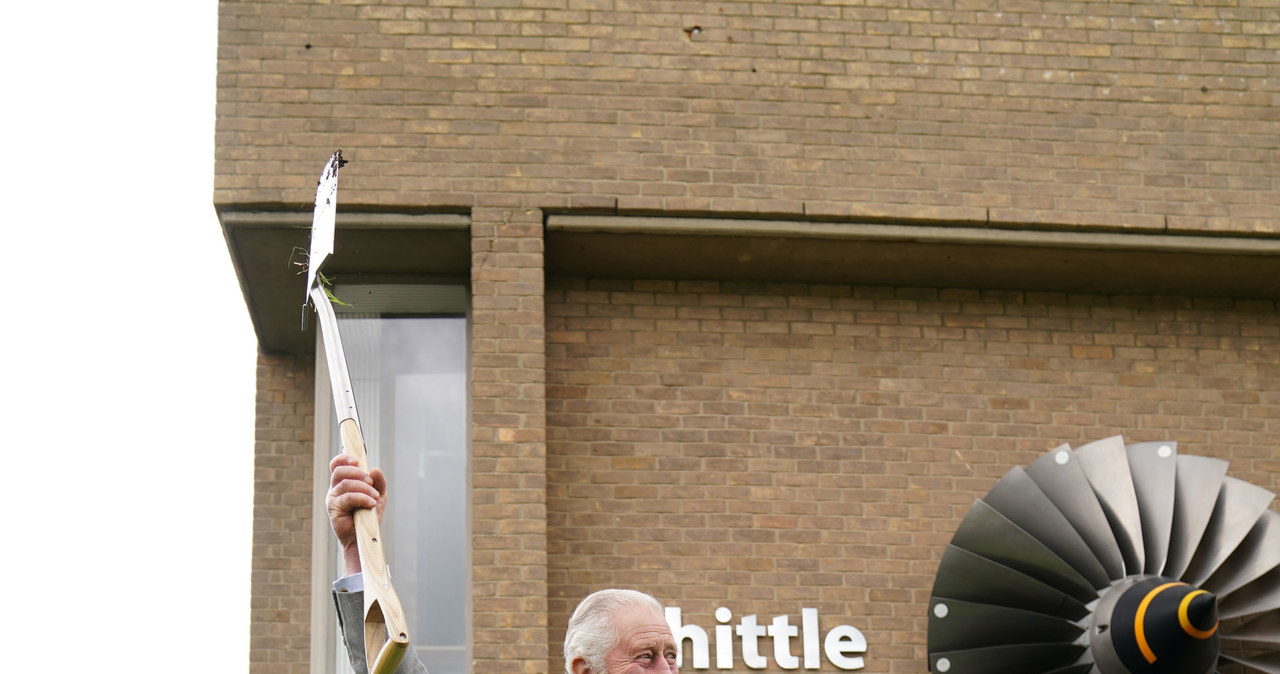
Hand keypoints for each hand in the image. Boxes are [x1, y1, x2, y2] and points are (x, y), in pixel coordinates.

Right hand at [326, 454, 386, 574]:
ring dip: (364, 488)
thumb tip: (375, 469)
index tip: (358, 460)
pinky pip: (348, 497)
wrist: (364, 537)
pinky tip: (371, 504)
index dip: (344, 459)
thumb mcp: (378, 496)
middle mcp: (334, 489)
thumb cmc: (368, 515)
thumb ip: (379, 482)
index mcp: (342, 483)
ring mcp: (332, 499)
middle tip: (371, 482)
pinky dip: (362, 498)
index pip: (336, 465)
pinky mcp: (334, 509)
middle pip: (339, 471)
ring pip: (345, 484)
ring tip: (375, 497)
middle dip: (358, 473)